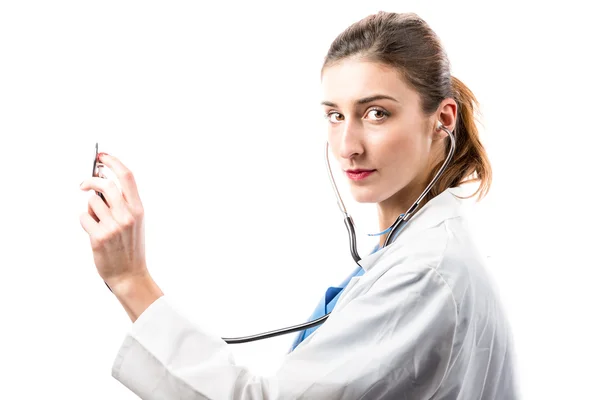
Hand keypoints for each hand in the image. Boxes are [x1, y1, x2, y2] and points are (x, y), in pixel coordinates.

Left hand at [79, 153, 148, 293]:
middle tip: (84, 184)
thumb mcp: (136, 221)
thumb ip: (124, 202)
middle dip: (90, 181)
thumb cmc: (131, 246)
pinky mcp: (99, 237)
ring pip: (91, 202)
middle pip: (105, 185)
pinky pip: (83, 218)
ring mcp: (113, 226)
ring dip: (90, 209)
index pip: (127, 177)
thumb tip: (102, 180)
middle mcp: (127, 216)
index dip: (113, 162)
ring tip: (98, 222)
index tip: (102, 157)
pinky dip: (85, 222)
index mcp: (138, 209)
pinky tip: (94, 232)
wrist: (130, 274)